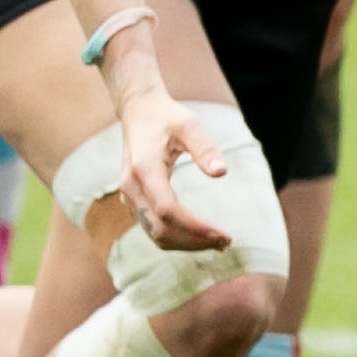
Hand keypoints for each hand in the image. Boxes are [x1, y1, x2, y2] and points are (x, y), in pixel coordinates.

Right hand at [114, 84, 232, 250]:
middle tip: (227, 243)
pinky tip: (200, 235)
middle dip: (194, 241)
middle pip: (160, 229)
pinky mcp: (133, 201)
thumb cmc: (167, 117)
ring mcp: (128, 197)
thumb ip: (205, 148)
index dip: (196, 227)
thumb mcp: (190, 125)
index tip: (225, 235)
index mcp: (143, 169)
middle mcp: (131, 187)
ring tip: (218, 243)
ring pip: (154, 234)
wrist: (139, 112)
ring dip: (186, 243)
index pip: (168, 210)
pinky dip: (176, 237)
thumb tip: (221, 173)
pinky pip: (152, 228)